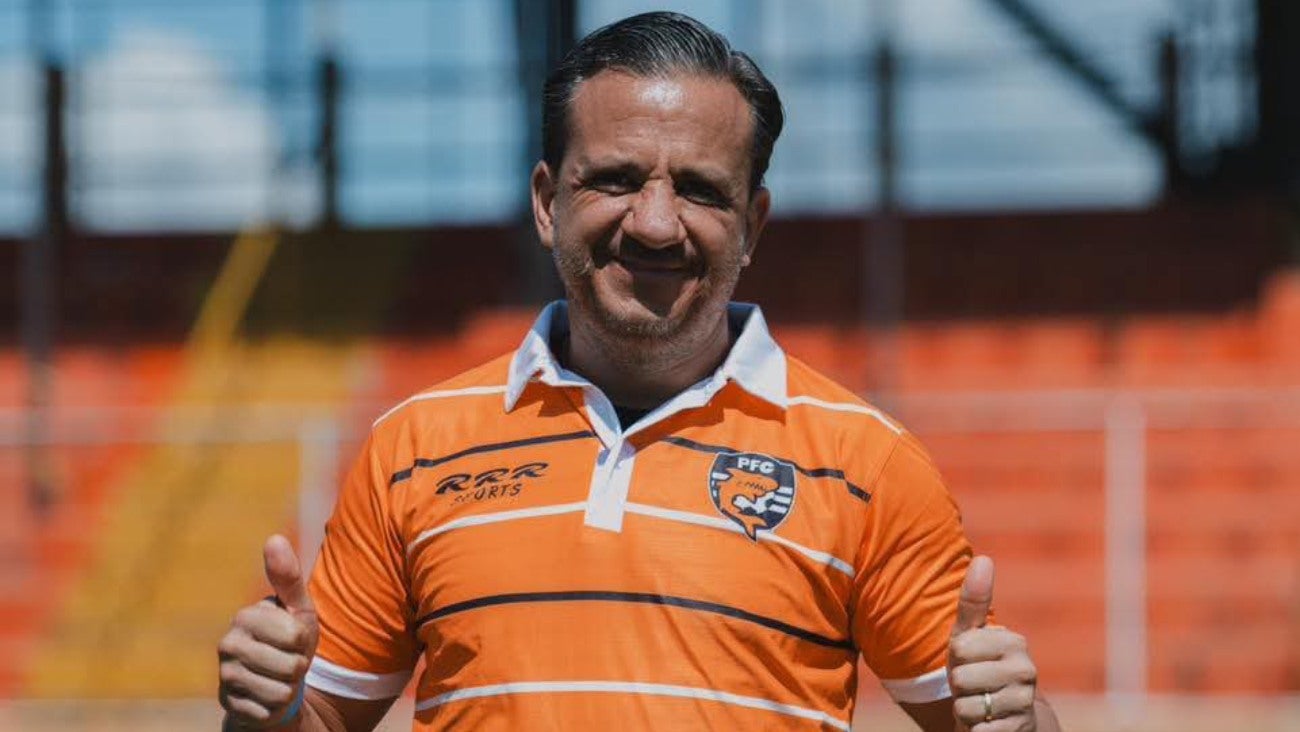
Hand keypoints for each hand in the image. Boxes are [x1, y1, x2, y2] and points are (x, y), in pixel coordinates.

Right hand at [218, 535, 318, 728]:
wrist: (272, 682)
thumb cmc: (290, 641)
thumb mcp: (298, 609)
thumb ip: (288, 578)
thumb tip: (273, 538)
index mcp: (246, 616)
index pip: (296, 635)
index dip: (304, 641)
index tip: (294, 639)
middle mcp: (228, 644)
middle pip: (291, 665)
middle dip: (299, 667)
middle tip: (287, 660)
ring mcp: (226, 676)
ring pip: (281, 690)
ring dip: (289, 687)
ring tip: (278, 677)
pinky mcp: (229, 705)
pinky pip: (269, 710)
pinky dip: (275, 706)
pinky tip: (266, 696)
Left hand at [947, 556, 1037, 730]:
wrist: (1002, 717)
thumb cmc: (978, 668)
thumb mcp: (968, 636)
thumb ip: (974, 601)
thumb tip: (984, 559)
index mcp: (1014, 642)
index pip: (960, 649)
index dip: (956, 659)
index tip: (968, 662)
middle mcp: (1026, 670)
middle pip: (962, 679)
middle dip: (959, 687)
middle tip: (973, 686)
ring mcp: (1025, 702)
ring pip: (967, 707)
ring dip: (965, 710)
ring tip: (979, 704)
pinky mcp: (1019, 729)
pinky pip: (978, 731)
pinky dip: (974, 730)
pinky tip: (987, 724)